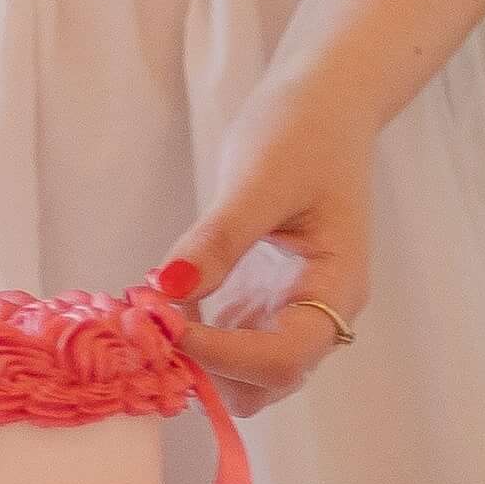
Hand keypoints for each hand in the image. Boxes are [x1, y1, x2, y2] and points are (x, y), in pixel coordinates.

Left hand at [169, 81, 373, 415]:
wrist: (325, 102)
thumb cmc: (305, 131)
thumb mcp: (261, 177)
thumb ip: (220, 238)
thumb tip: (169, 289)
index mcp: (336, 288)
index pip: (283, 356)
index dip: (223, 355)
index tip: (163, 327)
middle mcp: (317, 312)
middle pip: (264, 381)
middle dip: (207, 370)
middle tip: (148, 331)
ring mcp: (288, 308)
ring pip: (243, 372)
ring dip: (195, 359)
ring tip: (148, 317)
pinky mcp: (260, 297)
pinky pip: (226, 339)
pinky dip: (190, 335)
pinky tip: (158, 303)